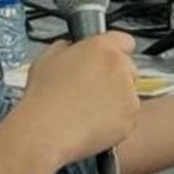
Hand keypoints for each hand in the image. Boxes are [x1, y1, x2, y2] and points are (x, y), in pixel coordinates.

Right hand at [19, 33, 139, 161]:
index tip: (106, 61)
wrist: (45, 132)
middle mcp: (119, 67)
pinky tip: (92, 124)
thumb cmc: (43, 99)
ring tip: (87, 110)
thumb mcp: (47, 59)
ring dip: (115, 100)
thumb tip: (71, 49)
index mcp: (101, 48)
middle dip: (114, 78)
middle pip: (128, 68)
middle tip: (91, 90)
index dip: (115, 51)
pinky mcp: (130, 118)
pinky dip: (116, 121)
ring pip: (128, 94)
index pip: (124, 41)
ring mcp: (128, 94)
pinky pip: (128, 117)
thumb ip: (67, 48)